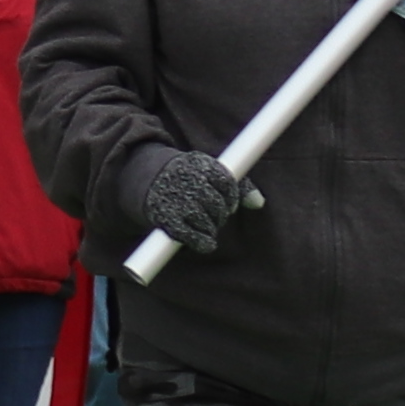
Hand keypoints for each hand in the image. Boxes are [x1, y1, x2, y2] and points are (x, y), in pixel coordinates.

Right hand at [131, 151, 260, 257]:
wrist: (145, 176)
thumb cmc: (185, 175)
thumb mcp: (207, 169)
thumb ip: (236, 184)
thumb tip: (259, 203)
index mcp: (199, 164)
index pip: (227, 183)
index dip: (232, 197)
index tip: (230, 204)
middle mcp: (188, 182)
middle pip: (218, 204)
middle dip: (221, 214)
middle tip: (217, 215)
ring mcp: (177, 201)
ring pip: (207, 222)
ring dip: (212, 227)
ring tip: (208, 225)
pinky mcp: (168, 219)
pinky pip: (192, 236)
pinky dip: (203, 242)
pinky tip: (207, 242)